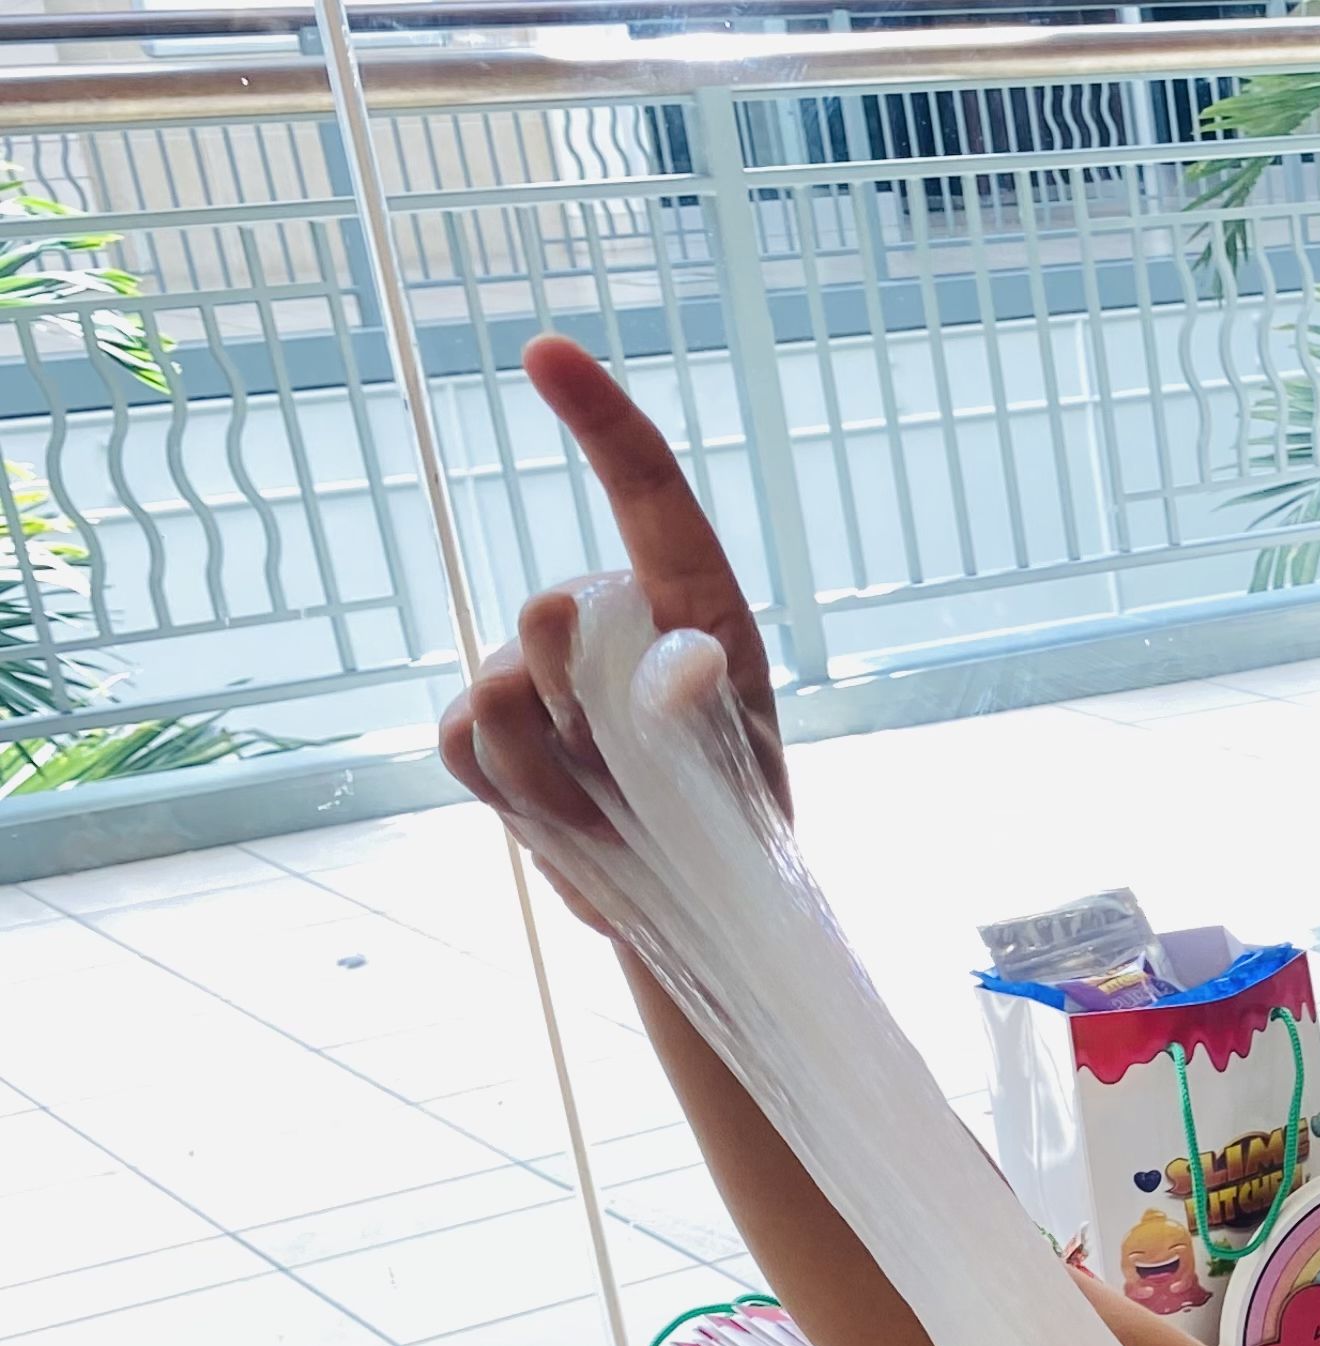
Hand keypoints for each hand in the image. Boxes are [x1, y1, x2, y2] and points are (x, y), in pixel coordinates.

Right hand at [436, 335, 787, 934]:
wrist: (690, 903)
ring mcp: (532, 670)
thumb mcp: (743, 768)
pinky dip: (512, 794)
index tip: (546, 353)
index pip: (647, 492)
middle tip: (640, 777)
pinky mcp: (483, 730)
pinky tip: (564, 816)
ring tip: (612, 812)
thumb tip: (681, 660)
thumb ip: (704, 710)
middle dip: (582, 703)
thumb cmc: (734, 820)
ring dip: (555, 771)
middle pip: (549, 612)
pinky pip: (460, 740)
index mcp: (694, 605)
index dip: (599, 419)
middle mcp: (606, 619)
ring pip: (497, 690)